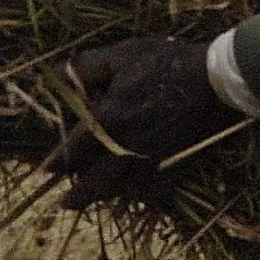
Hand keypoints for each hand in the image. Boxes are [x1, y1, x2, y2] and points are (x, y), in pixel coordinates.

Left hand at [44, 35, 241, 209]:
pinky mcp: (176, 166)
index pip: (74, 150)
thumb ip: (88, 67)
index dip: (57, 162)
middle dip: (77, 196)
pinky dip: (139, 194)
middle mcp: (127, 148)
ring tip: (95, 197)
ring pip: (122, 190)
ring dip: (105, 195)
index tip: (45, 171)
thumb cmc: (165, 64)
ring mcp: (152, 161)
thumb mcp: (122, 55)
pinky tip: (133, 192)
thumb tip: (63, 73)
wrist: (214, 80)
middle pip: (95, 183)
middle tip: (65, 204)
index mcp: (109, 120)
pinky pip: (152, 191)